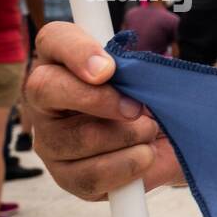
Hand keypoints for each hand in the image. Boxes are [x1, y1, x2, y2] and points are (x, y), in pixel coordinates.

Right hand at [25, 22, 182, 199]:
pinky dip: (129, 166)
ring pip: (78, 137)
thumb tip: (113, 73)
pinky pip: (91, 176)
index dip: (77, 51)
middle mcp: (45, 99)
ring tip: (148, 133)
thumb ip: (136, 67)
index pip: (53, 39)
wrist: (171, 144)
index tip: (108, 69)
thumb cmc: (153, 100)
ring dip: (129, 136)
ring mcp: (50, 140)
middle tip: (137, 108)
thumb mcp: (153, 77)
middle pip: (47, 88)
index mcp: (64, 61)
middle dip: (102, 100)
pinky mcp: (68, 177)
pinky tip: (144, 156)